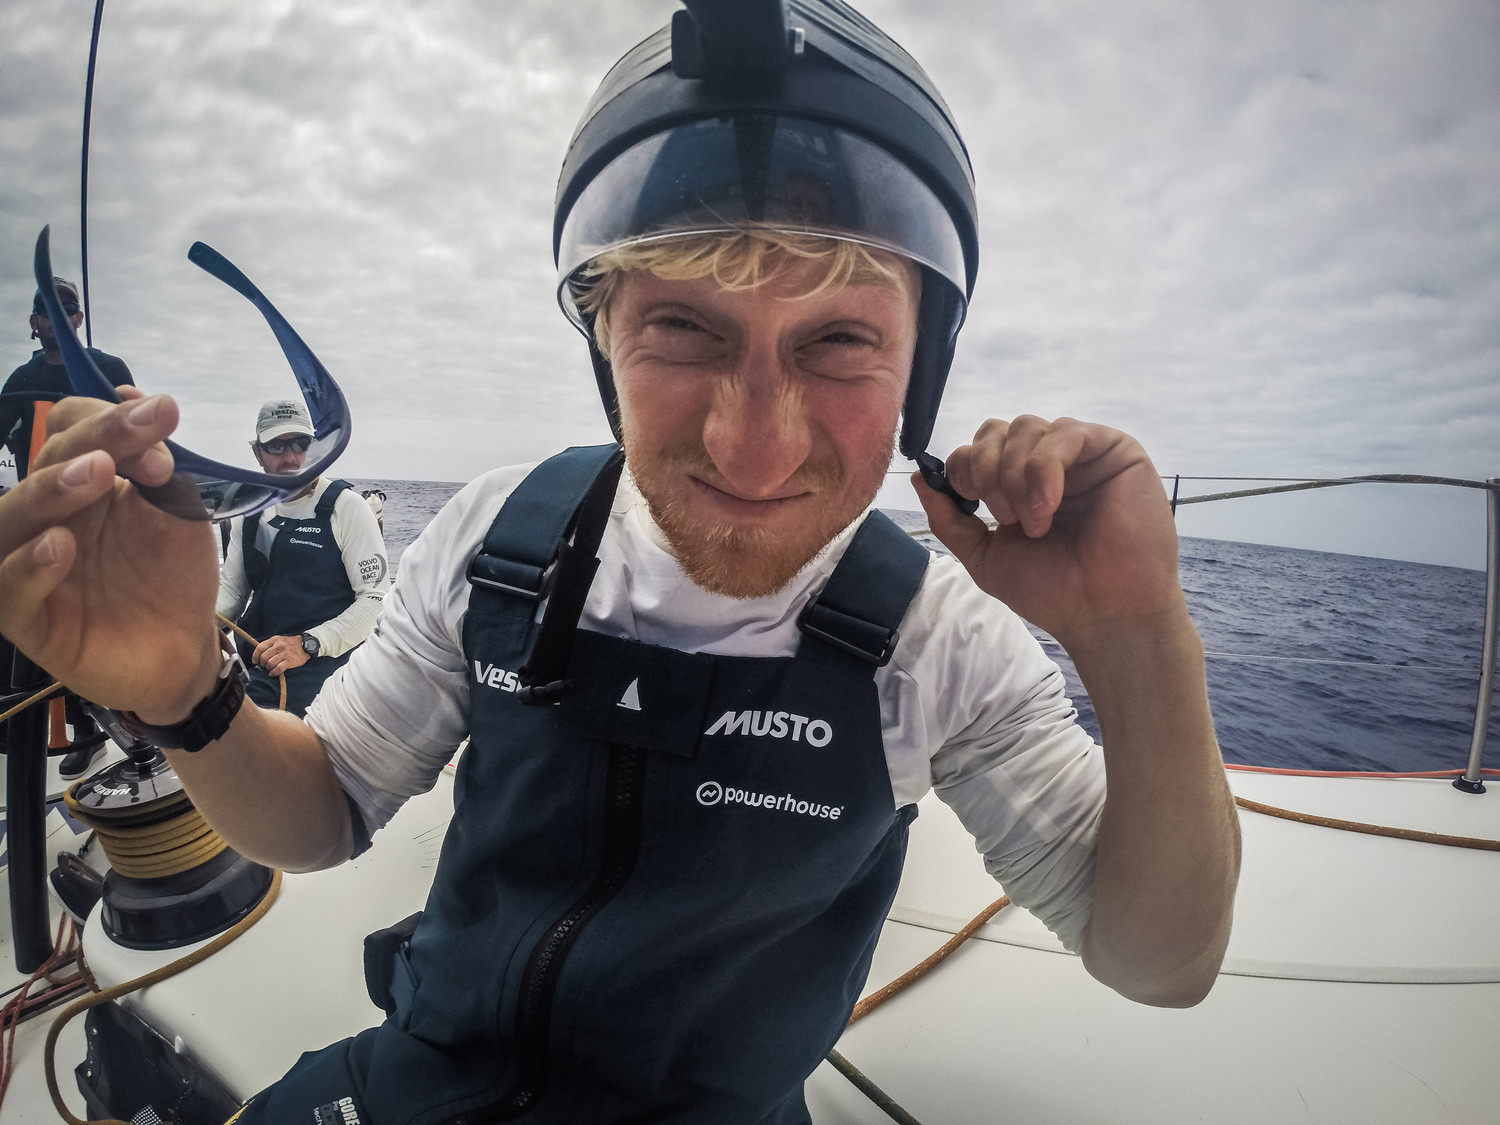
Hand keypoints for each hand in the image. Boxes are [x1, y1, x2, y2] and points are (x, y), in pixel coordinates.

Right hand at [0, 390, 220, 721]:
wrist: (187, 649)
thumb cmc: (173, 576)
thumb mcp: (179, 514)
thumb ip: (159, 466)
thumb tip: (137, 397)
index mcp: (81, 482)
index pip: (70, 430)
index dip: (110, 420)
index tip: (165, 418)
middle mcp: (48, 516)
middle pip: (45, 464)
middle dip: (90, 441)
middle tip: (134, 435)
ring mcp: (31, 567)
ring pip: (10, 520)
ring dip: (50, 490)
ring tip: (97, 473)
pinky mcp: (29, 620)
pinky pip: (8, 591)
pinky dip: (28, 566)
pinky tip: (58, 545)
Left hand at [253, 635, 310, 676]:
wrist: (306, 646)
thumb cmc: (291, 644)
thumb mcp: (279, 640)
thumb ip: (270, 645)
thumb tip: (259, 654)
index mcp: (275, 640)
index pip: (260, 648)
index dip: (256, 656)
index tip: (255, 661)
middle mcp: (279, 646)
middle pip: (264, 657)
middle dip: (262, 663)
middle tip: (264, 666)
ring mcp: (285, 653)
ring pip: (270, 663)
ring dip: (268, 668)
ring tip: (270, 669)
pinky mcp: (290, 661)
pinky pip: (278, 668)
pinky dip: (274, 672)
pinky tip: (273, 673)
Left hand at [914, 415, 1184, 648]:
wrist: (1101, 613)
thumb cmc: (1051, 589)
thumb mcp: (984, 555)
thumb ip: (950, 518)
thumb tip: (919, 478)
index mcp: (1018, 484)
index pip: (977, 447)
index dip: (963, 467)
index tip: (972, 504)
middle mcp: (1048, 462)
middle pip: (997, 430)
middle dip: (985, 469)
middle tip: (1002, 517)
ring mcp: (1081, 454)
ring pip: (1026, 427)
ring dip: (1016, 476)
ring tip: (1033, 522)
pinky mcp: (1114, 450)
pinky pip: (1065, 434)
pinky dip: (1044, 469)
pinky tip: (1047, 507)